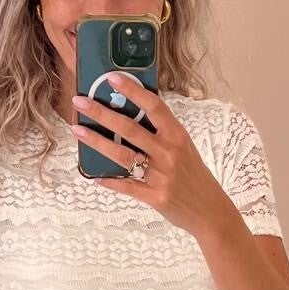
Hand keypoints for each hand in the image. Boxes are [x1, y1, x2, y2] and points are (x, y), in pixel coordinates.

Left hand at [70, 72, 230, 239]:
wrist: (210, 211)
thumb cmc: (194, 176)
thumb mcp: (184, 148)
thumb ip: (161, 133)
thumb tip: (130, 114)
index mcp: (177, 135)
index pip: (153, 106)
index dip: (132, 90)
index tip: (112, 77)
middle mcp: (169, 152)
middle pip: (130, 128)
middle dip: (101, 113)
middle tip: (80, 102)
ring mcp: (161, 175)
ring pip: (123, 155)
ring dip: (97, 142)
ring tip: (78, 130)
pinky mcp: (155, 197)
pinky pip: (127, 186)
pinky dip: (110, 181)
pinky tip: (94, 176)